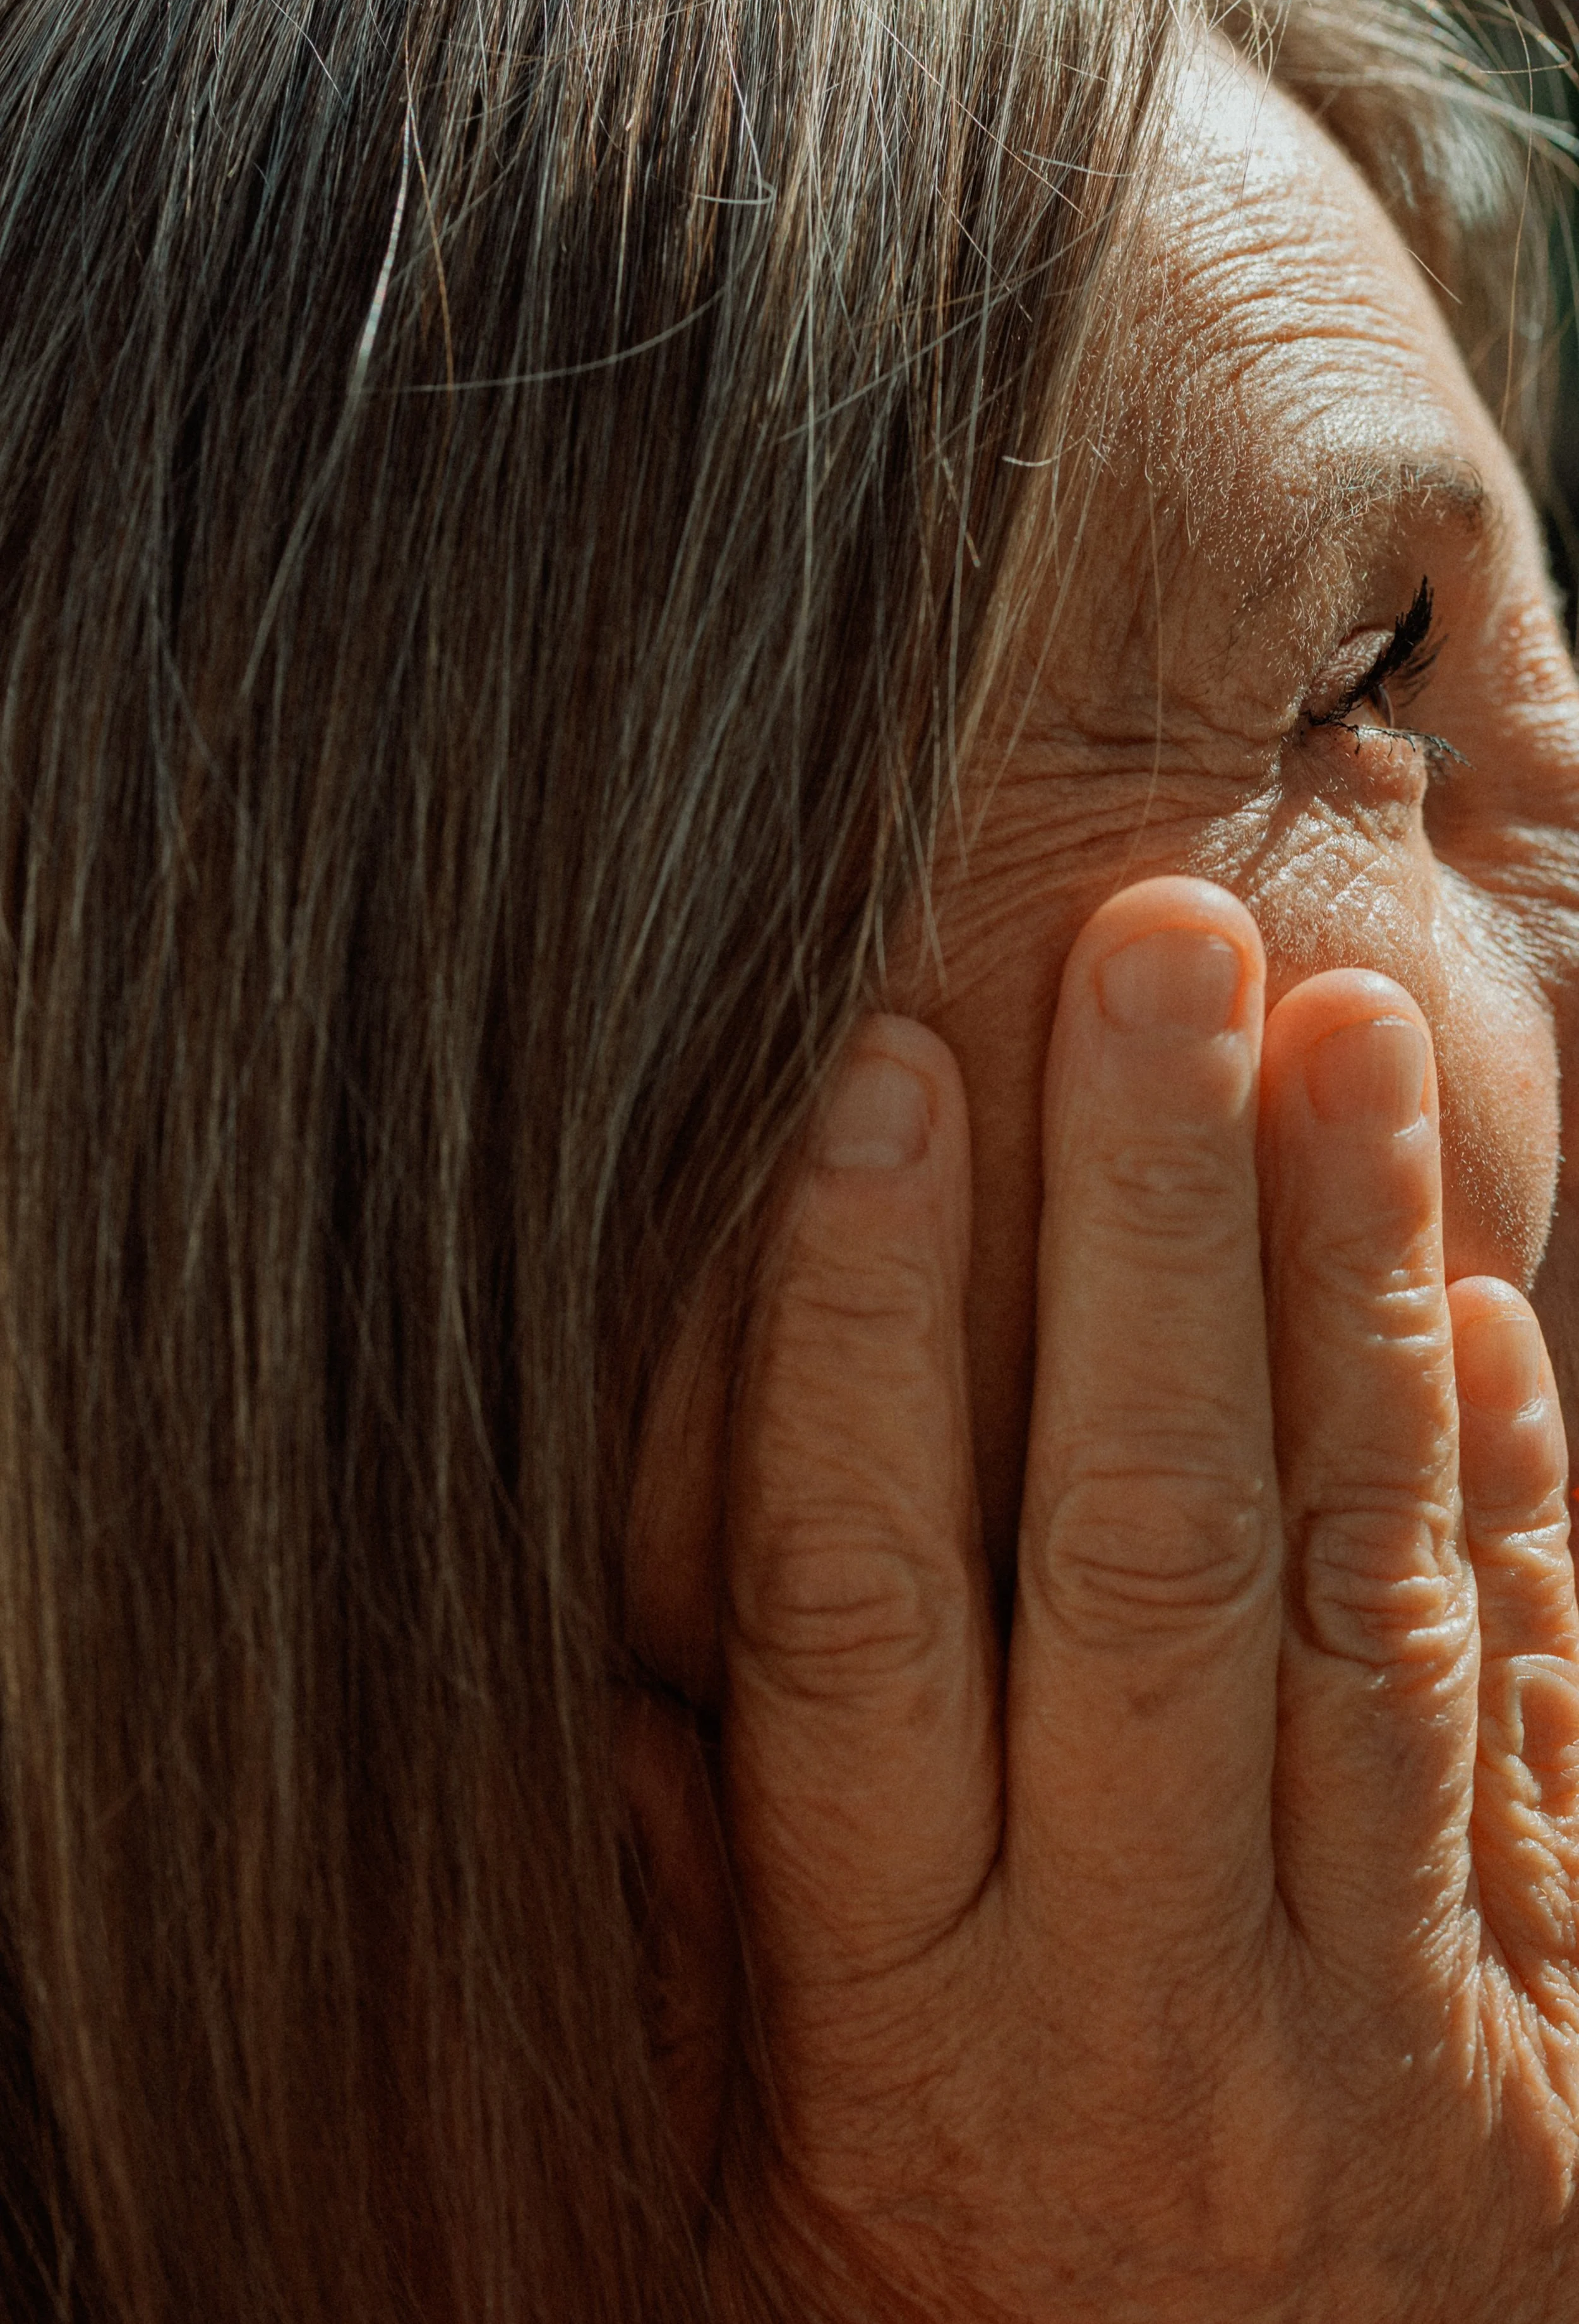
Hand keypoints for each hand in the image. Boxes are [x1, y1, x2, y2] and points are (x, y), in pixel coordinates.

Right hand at [708, 875, 1578, 2321]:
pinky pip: (1529, 1735)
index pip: (862, 1609)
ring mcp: (1370, 2008)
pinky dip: (1519, 1509)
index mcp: (905, 2024)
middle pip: (1135, 1544)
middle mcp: (1143, 1991)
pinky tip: (1495, 1311)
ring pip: (1358, 1593)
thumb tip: (625, 1695)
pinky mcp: (1536, 2033)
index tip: (879, 1096)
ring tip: (1341, 1043)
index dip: (859, 1334)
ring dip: (1346, 1295)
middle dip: (1147, 1225)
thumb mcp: (737, 2209)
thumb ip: (691, 1950)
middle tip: (1157, 950)